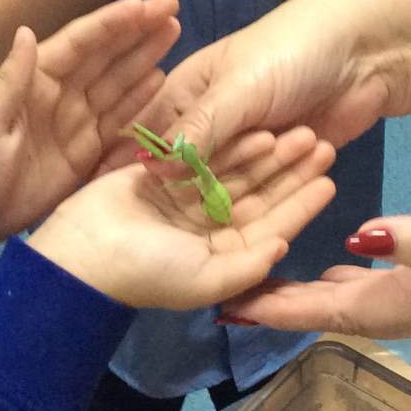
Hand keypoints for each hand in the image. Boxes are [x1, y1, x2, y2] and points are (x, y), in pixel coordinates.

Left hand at [0, 0, 181, 246]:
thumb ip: (9, 81)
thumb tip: (27, 31)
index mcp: (35, 80)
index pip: (79, 43)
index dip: (111, 23)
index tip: (144, 5)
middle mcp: (61, 94)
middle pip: (106, 56)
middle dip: (138, 32)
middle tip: (173, 8)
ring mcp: (76, 122)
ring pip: (118, 83)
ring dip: (145, 58)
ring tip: (175, 33)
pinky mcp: (86, 153)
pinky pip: (119, 122)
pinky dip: (141, 102)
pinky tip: (163, 81)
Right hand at [29, 127, 337, 308]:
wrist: (81, 256)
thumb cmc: (146, 271)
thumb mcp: (204, 280)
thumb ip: (246, 268)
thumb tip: (284, 247)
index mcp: (220, 256)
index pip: (271, 226)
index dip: (300, 204)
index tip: (329, 181)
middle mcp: (207, 227)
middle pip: (257, 195)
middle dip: (288, 172)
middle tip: (320, 145)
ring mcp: (184, 200)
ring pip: (236, 174)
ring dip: (267, 156)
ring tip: (302, 133)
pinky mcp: (161, 176)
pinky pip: (204, 158)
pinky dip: (232, 147)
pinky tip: (261, 131)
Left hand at [220, 209, 410, 350]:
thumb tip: (360, 237)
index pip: (329, 308)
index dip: (275, 307)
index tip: (222, 304)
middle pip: (331, 309)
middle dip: (276, 302)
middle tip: (220, 288)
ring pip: (355, 301)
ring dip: (307, 291)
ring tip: (261, 274)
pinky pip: (387, 287)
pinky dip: (350, 276)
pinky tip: (340, 260)